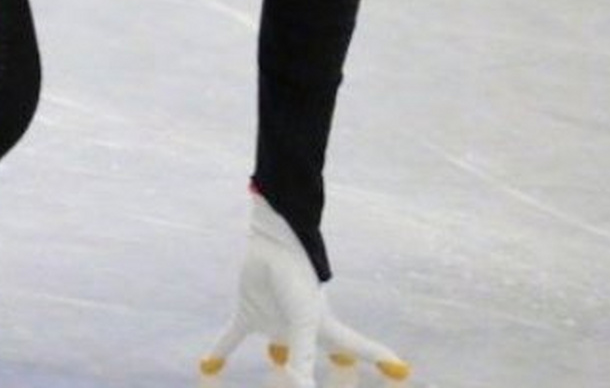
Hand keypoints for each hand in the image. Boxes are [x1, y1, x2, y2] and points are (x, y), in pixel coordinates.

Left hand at [199, 195, 410, 387]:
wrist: (270, 242)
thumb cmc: (296, 279)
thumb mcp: (304, 322)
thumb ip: (303, 356)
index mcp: (324, 327)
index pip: (359, 348)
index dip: (379, 357)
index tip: (402, 367)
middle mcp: (302, 326)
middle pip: (318, 351)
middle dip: (333, 360)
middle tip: (343, 364)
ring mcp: (275, 319)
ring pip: (278, 348)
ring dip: (279, 357)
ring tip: (276, 360)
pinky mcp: (249, 311)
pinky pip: (234, 335)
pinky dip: (221, 349)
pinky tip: (207, 364)